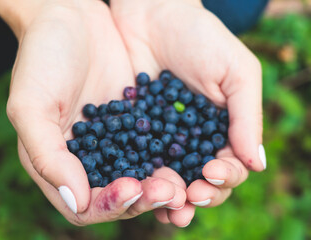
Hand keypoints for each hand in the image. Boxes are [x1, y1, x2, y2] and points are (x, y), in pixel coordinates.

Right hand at [4, 0, 185, 225]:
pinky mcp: (136, 123)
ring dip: (163, 185)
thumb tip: (77, 200)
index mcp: (58, 162)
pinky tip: (190, 157)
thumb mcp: (31, 103)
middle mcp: (88, 159)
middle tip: (169, 189)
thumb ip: (47, 154)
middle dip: (144, 199)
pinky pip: (155, 148)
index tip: (132, 188)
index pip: (84, 206)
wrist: (71, 16)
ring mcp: (115, 142)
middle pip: (119, 197)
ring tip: (182, 181)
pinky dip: (171, 158)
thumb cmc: (41, 56)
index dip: (109, 205)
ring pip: (142, 178)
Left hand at [110, 0, 265, 225]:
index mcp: (220, 131)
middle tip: (189, 197)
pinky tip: (137, 188)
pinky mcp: (132, 131)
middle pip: (198, 181)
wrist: (152, 14)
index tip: (212, 172)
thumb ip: (247, 117)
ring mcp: (160, 139)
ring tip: (167, 206)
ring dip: (169, 195)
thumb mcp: (235, 71)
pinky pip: (136, 160)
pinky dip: (138, 177)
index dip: (224, 177)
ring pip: (168, 178)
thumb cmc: (200, 37)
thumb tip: (258, 164)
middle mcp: (191, 141)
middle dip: (197, 194)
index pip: (227, 168)